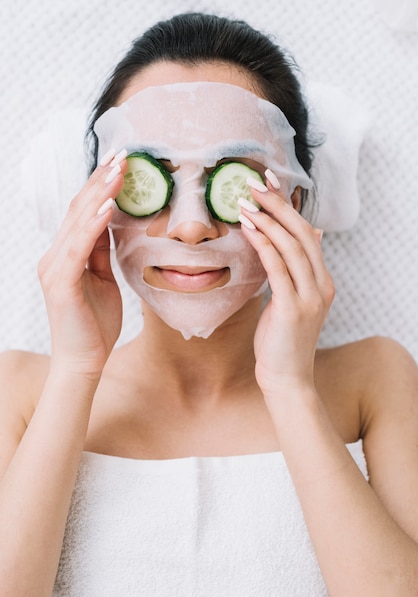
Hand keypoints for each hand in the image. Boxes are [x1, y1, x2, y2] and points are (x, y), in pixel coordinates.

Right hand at [38, 152, 126, 378]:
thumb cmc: (95, 324)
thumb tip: (111, 224)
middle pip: (78, 210)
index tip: (119, 163)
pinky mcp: (60, 283)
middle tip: (122, 155)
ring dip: (100, 194)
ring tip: (119, 171)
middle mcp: (55, 256)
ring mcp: (55, 268)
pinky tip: (108, 207)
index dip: (99, 186)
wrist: (84, 361)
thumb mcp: (102, 280)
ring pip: (78, 223)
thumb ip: (101, 253)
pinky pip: (78, 248)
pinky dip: (93, 225)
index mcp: (65, 255)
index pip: (82, 213)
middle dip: (101, 181)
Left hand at [239, 175, 334, 394]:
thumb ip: (295, 271)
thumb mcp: (292, 301)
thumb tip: (308, 237)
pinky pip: (277, 268)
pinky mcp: (293, 308)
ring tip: (246, 202)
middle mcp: (321, 285)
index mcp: (322, 281)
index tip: (271, 185)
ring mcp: (310, 297)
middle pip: (302, 234)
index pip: (308, 235)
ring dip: (268, 221)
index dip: (289, 207)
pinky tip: (248, 229)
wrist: (287, 379)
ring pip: (292, 247)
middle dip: (278, 206)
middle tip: (256, 183)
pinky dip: (263, 245)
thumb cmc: (282, 340)